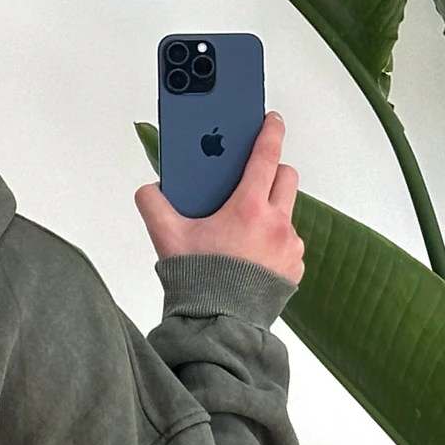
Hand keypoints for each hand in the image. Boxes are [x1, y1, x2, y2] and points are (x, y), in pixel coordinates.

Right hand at [136, 111, 302, 283]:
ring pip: (288, 212)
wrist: (218, 325)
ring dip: (271, 211)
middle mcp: (276, 224)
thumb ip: (153, 206)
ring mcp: (290, 247)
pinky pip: (290, 244)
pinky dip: (275, 243)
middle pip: (286, 177)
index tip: (272, 119)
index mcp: (248, 209)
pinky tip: (252, 256)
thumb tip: (150, 190)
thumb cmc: (198, 283)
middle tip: (251, 181)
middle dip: (271, 172)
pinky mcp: (294, 268)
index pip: (266, 155)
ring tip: (245, 229)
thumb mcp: (167, 239)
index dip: (270, 131)